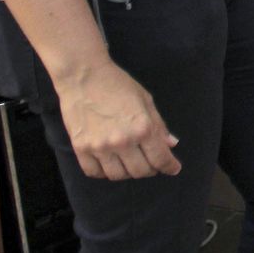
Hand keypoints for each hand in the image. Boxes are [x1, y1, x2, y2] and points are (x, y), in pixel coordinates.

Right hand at [54, 61, 180, 179]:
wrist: (84, 76)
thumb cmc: (118, 85)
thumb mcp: (146, 100)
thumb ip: (158, 125)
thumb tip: (171, 144)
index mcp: (142, 128)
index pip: (160, 158)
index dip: (169, 166)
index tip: (173, 168)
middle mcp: (122, 141)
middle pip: (140, 171)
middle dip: (150, 169)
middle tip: (151, 162)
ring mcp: (99, 147)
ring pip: (118, 176)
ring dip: (128, 172)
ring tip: (130, 162)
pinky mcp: (80, 148)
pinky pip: (94, 172)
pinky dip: (104, 172)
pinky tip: (110, 163)